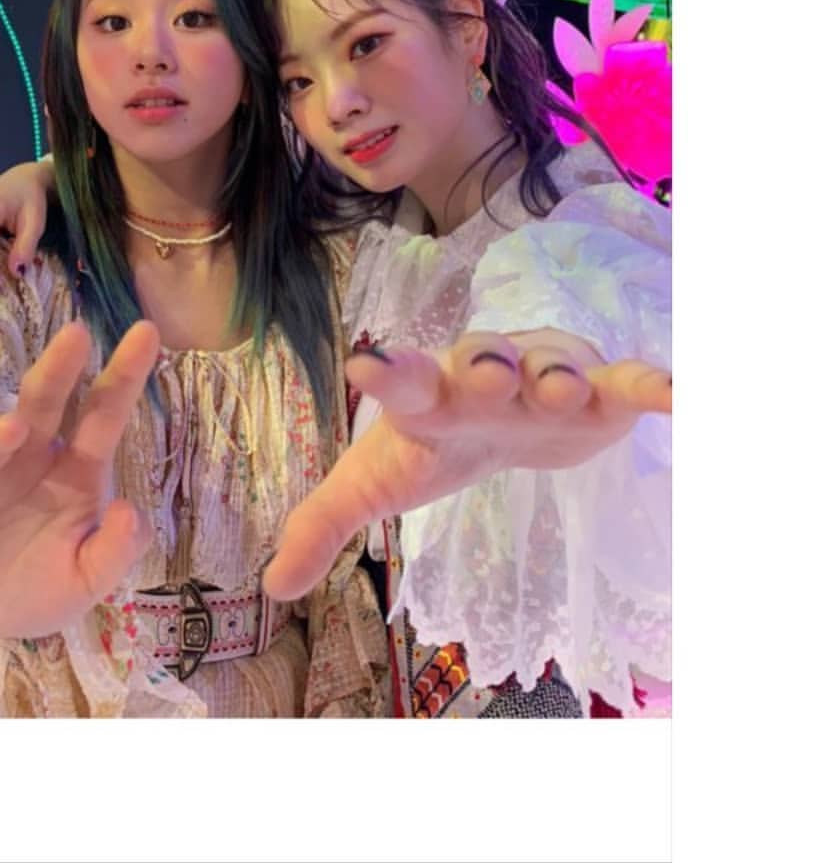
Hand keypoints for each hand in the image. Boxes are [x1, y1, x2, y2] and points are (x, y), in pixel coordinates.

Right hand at [0, 319, 157, 637]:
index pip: (102, 416)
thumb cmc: (40, 589)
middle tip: (76, 334)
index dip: (123, 376)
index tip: (146, 331)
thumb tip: (130, 511)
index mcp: (74, 471)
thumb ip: (114, 552)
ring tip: (14, 427)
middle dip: (59, 369)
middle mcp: (29, 457)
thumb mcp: (86, 582)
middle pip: (45, 405)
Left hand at [262, 330, 670, 601]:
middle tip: (486, 376)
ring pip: (552, 364)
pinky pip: (625, 381)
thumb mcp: (377, 481)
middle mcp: (484, 374)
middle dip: (486, 366)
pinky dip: (649, 384)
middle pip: (483, 361)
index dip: (386, 373)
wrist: (499, 417)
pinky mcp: (597, 393)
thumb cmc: (432, 442)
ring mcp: (542, 376)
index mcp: (427, 396)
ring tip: (563, 389)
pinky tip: (675, 395)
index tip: (363, 361)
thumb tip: (271, 585)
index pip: (403, 380)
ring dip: (557, 372)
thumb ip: (322, 524)